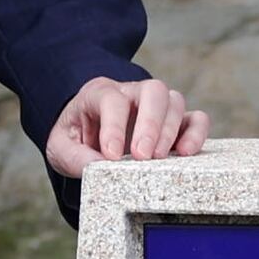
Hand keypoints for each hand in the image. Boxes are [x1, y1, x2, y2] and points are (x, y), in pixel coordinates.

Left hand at [48, 73, 210, 176]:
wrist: (86, 134)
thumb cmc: (76, 137)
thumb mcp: (61, 147)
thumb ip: (74, 157)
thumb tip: (96, 168)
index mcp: (99, 93)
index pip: (112, 100)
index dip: (114, 127)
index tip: (112, 156)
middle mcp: (131, 93)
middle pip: (152, 91)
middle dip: (150, 124)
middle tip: (142, 156)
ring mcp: (156, 105)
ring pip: (174, 102)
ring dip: (170, 131)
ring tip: (159, 159)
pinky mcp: (175, 123)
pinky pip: (196, 118)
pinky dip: (196, 133)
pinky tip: (185, 153)